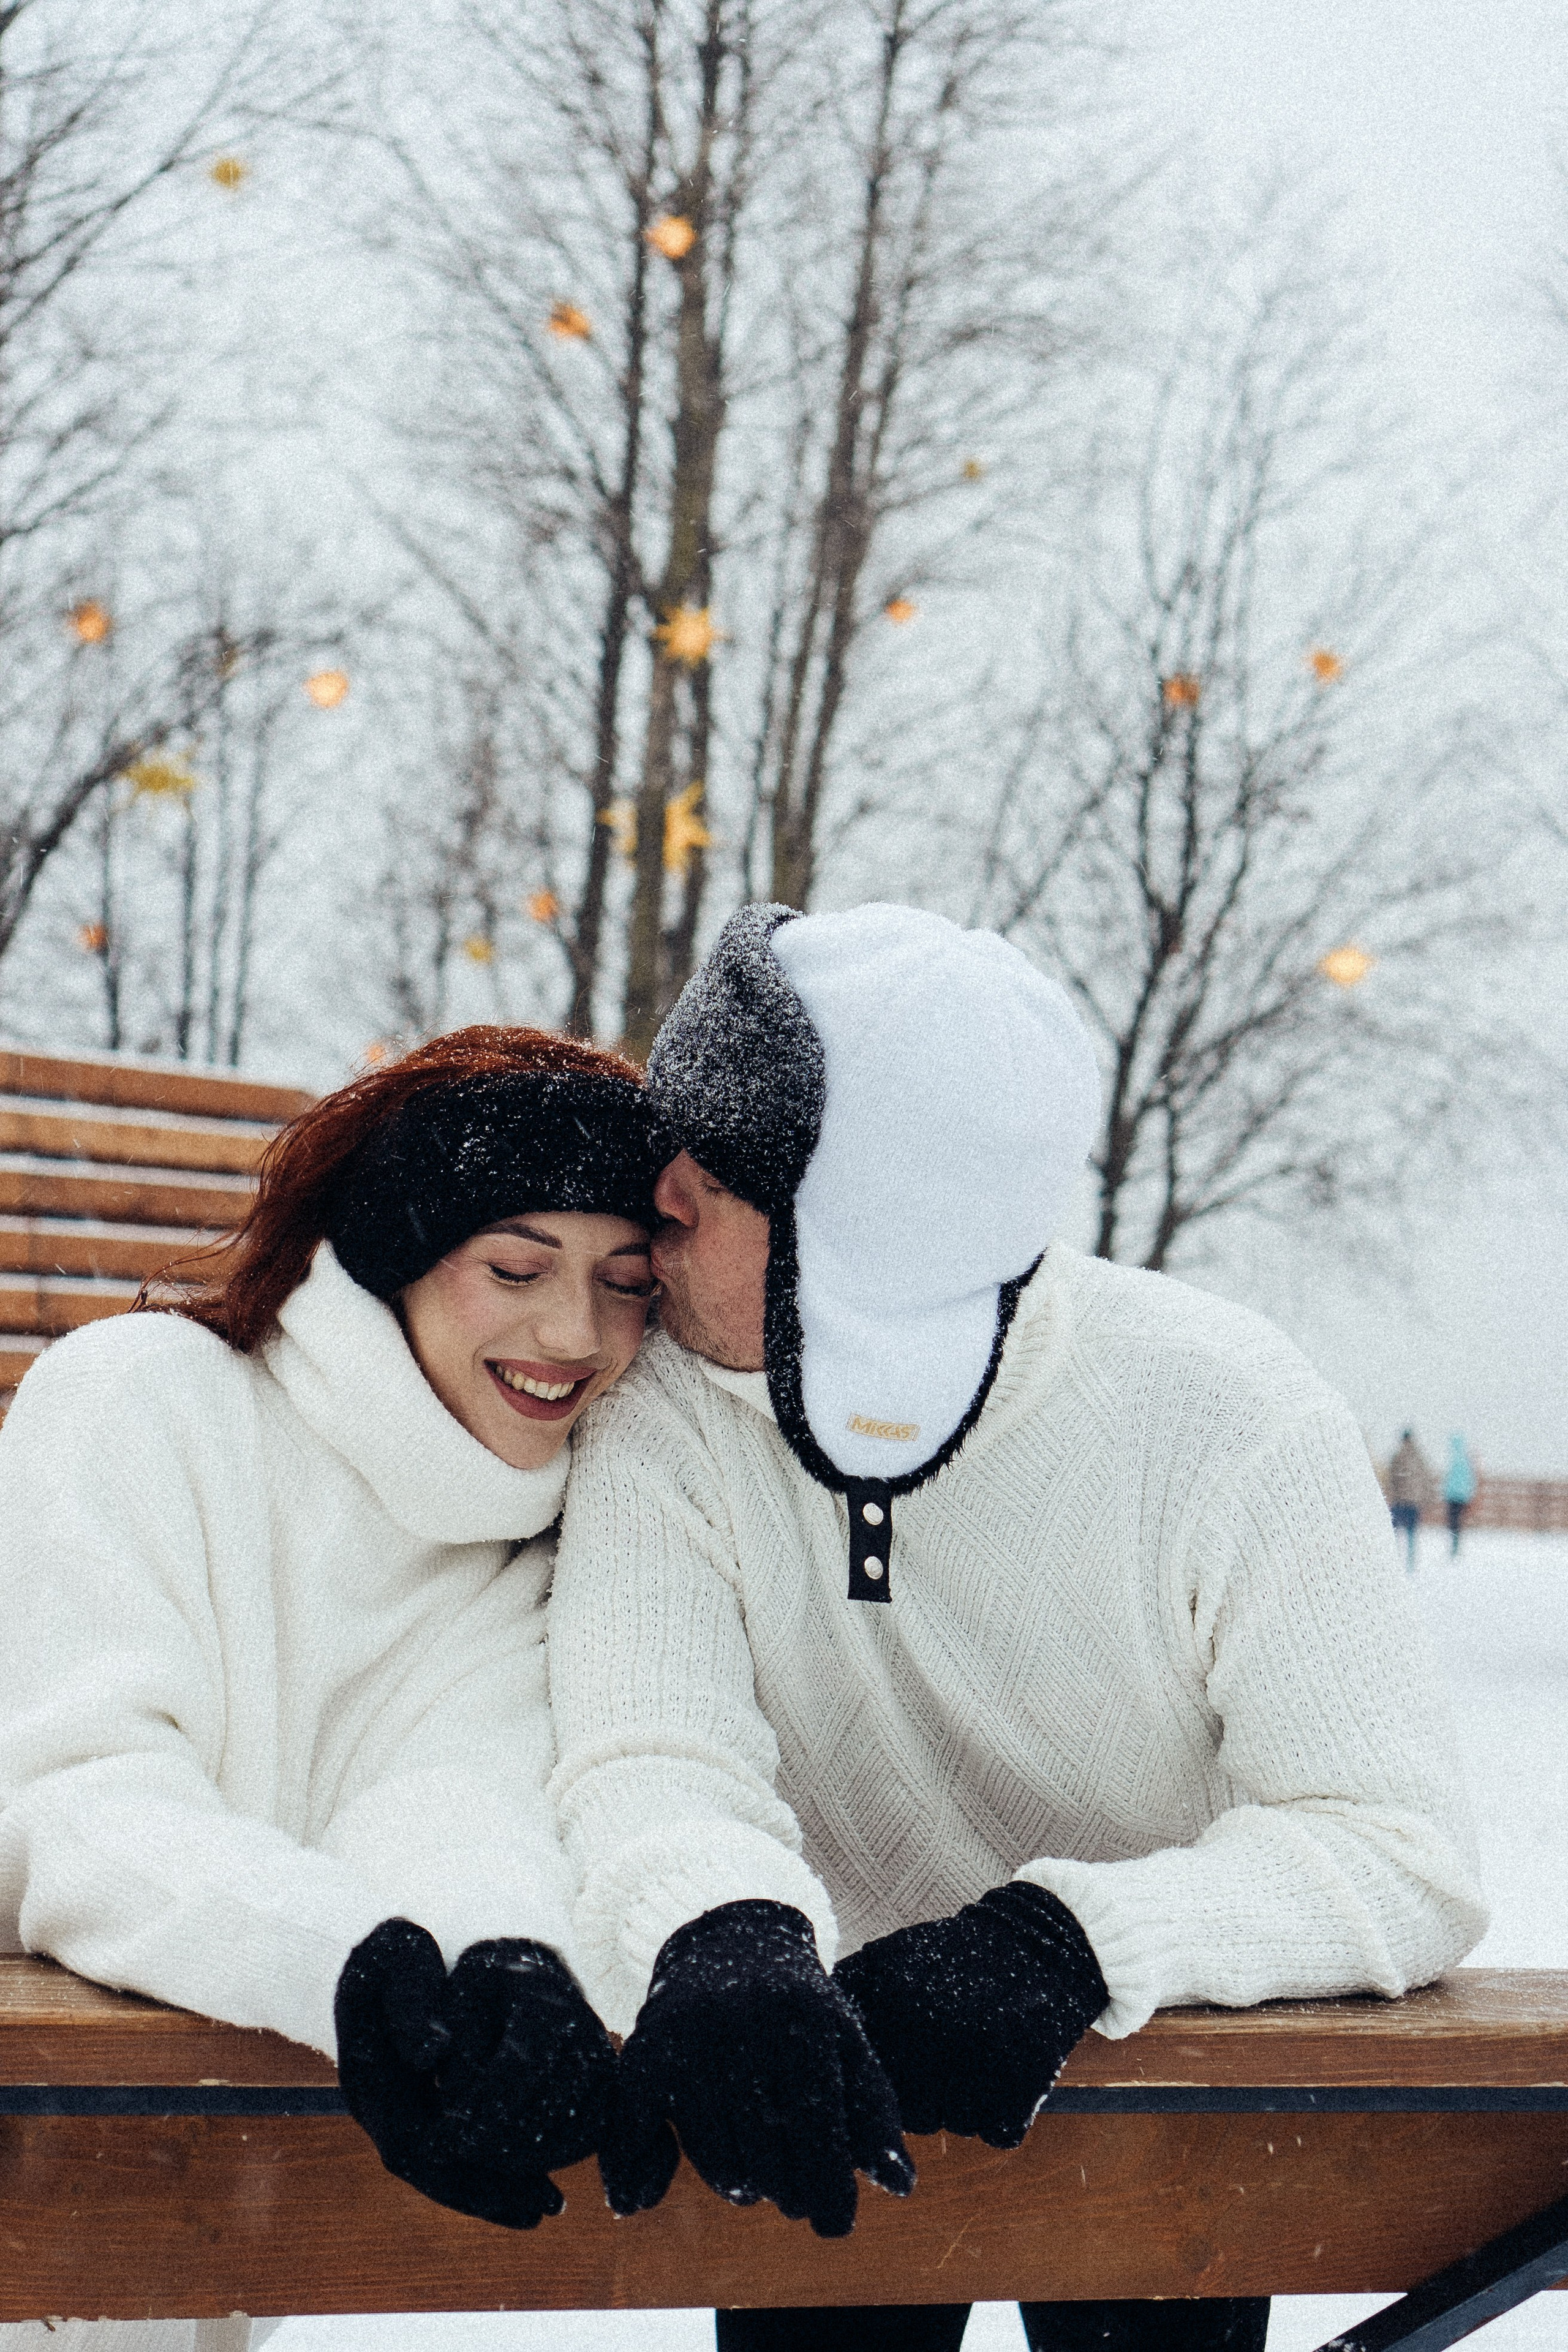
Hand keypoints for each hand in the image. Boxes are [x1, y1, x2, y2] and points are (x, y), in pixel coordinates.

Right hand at [334, 1917, 613, 2227]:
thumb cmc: (391, 1955)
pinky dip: (487, 2167)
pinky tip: (530, 2174)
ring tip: (549, 2203)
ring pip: (442, 2169)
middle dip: (491, 2193)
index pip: (417, 2147)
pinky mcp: (414, 2108)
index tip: (520, 2186)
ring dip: (493, 2189)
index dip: (468, 2173)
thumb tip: (433, 2052)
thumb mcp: (397, 1959)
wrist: (367, 1956)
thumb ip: (412, 2002)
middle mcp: (378, 2109)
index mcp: (370, 2079)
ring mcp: (393, 2112)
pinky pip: (450, 2151)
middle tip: (551, 2207)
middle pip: (434, 2171)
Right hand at [599, 1898, 914, 2238]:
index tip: (838, 2225)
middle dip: (791, 2192)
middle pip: (771, 2158)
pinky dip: (647, 2176)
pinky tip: (654, 2192)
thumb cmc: (799, 2005)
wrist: (728, 1935)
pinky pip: (645, 2140)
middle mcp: (742, 2025)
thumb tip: (902, 2186)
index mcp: (802, 2019)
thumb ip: (873, 2110)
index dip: (831, 2189)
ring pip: (720, 2161)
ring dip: (743, 2186)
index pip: (819, 2129)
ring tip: (759, 2175)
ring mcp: (688, 2040)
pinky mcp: (643, 2055)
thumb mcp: (844, 2040)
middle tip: (797, 2196)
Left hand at [833, 1882, 1107, 2148]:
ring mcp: (978, 2074)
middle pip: (908, 2111)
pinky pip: (994, 2131)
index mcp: (895, 2008)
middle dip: (920, 2091)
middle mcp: (933, 2044)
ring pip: (951, 2124)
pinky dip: (999, 2111)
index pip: (866, 2079)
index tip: (903, 2055)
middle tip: (946, 2049)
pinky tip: (1004, 2067)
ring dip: (960, 2101)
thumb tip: (811, 2034)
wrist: (1040, 1946)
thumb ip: (848, 1990)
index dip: (879, 2075)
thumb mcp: (893, 1955)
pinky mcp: (1020, 2096)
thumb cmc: (958, 1955)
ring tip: (976, 2050)